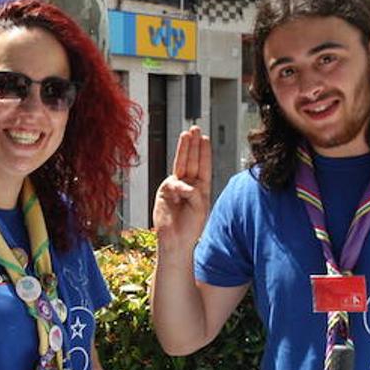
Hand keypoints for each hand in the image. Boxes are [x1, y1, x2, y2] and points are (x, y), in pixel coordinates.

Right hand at [152, 125, 211, 250]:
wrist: (176, 240)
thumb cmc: (191, 227)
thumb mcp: (201, 207)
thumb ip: (195, 192)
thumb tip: (182, 183)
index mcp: (201, 188)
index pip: (203, 166)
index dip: (203, 152)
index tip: (204, 138)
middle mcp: (188, 184)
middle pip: (191, 160)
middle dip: (193, 145)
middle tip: (195, 128)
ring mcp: (176, 186)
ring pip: (181, 164)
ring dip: (184, 149)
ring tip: (186, 134)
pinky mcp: (165, 191)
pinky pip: (174, 183)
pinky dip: (180, 186)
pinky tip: (185, 190)